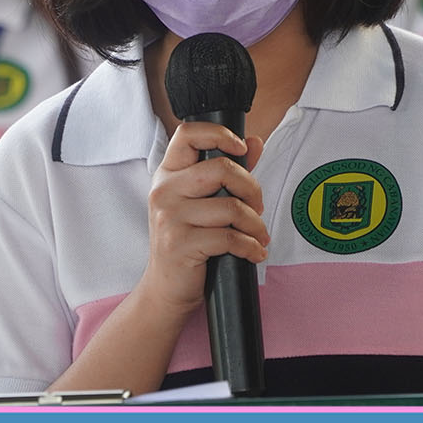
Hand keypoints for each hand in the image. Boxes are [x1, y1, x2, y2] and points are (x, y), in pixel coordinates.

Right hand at [139, 122, 268, 315]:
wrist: (165, 288)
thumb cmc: (187, 241)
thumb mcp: (202, 202)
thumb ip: (229, 171)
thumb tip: (256, 142)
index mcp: (168, 174)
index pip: (188, 134)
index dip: (219, 134)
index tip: (240, 149)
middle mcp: (164, 191)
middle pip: (221, 169)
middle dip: (252, 188)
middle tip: (257, 206)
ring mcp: (169, 217)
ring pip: (231, 207)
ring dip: (255, 224)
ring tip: (258, 235)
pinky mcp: (179, 244)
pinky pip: (229, 238)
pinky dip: (250, 246)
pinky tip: (254, 252)